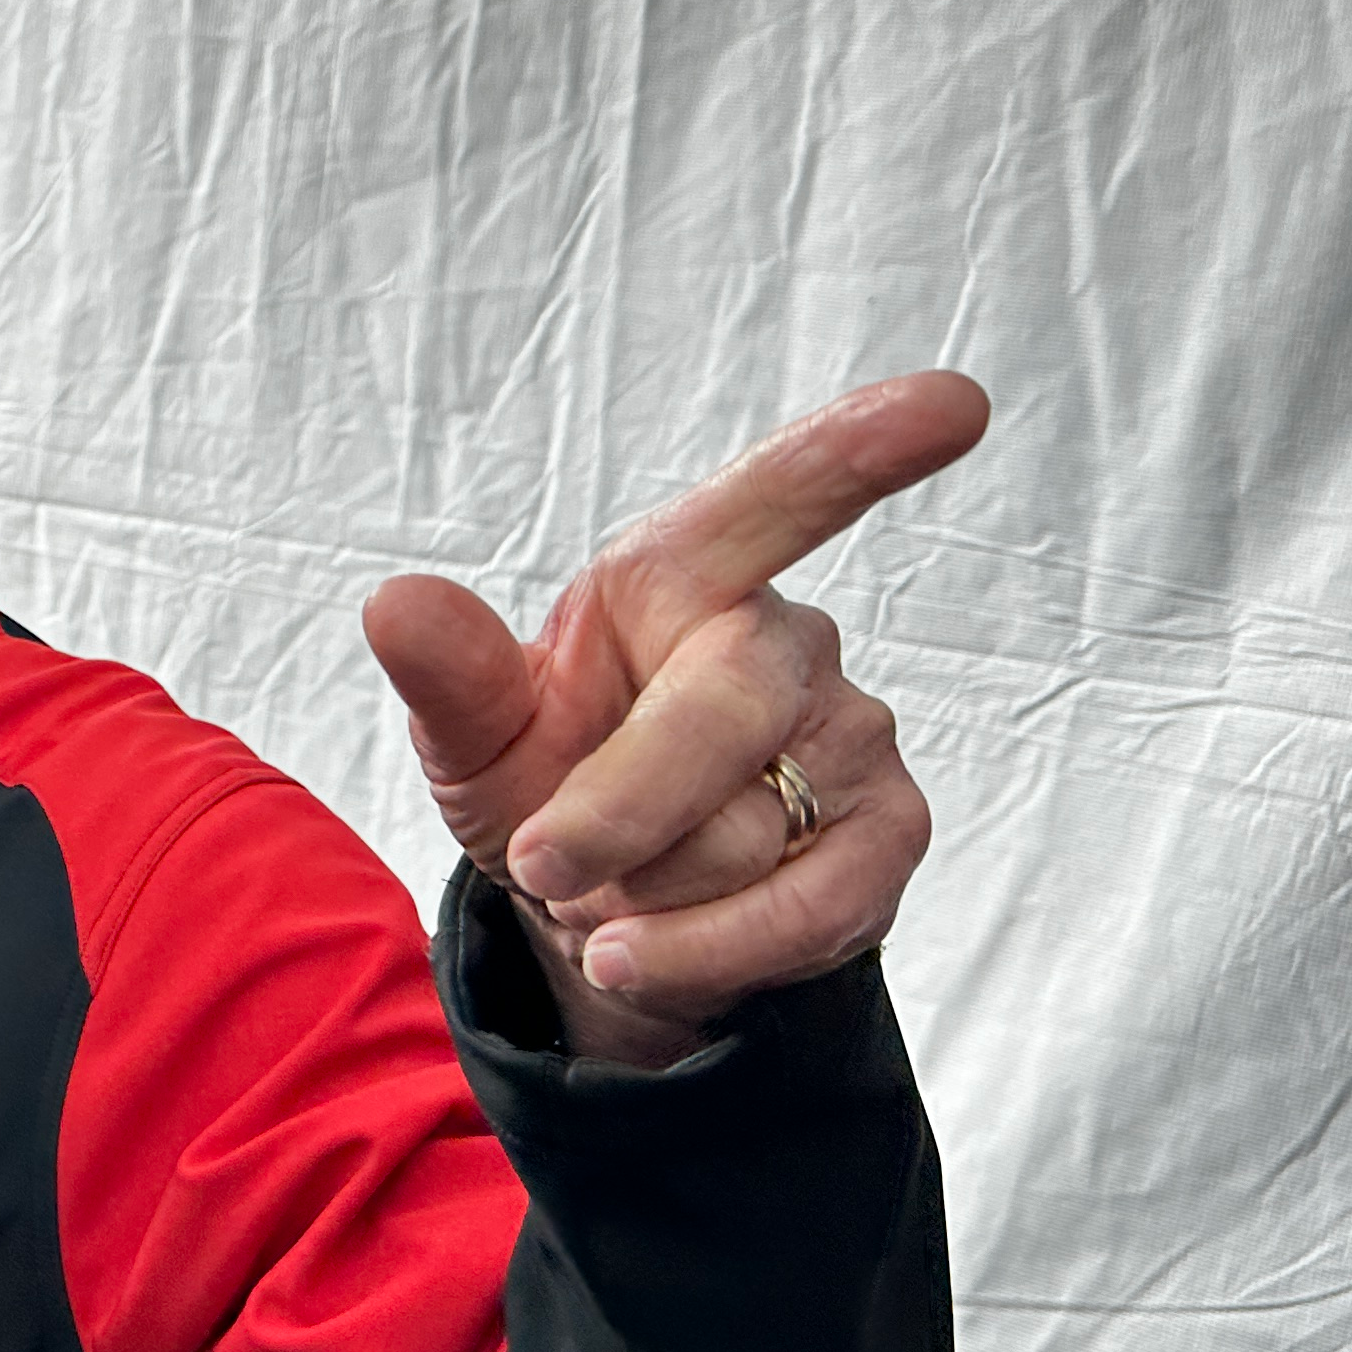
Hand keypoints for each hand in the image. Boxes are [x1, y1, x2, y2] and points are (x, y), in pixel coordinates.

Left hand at [361, 371, 989, 1060]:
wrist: (603, 914)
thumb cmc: (547, 785)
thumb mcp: (477, 740)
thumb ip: (452, 677)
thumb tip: (396, 604)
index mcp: (681, 579)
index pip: (777, 500)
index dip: (860, 451)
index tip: (954, 401)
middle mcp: (786, 640)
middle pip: (721, 713)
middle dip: (616, 812)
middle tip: (543, 861)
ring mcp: (854, 735)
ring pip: (747, 835)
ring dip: (649, 892)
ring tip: (620, 882)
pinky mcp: (891, 835)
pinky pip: (806, 909)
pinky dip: (706, 950)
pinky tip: (647, 949)